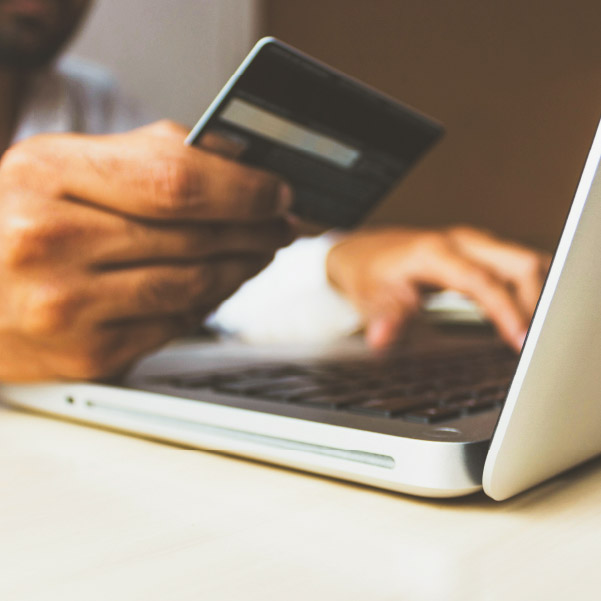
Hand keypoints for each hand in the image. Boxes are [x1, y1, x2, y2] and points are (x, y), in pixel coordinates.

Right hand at [0, 121, 294, 380]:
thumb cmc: (13, 221)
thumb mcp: (62, 166)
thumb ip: (149, 157)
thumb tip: (236, 163)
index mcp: (47, 175)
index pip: (177, 181)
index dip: (243, 189)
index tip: (277, 192)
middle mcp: (51, 242)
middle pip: (194, 237)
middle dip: (255, 230)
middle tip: (280, 224)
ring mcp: (68, 307)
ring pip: (193, 287)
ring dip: (240, 268)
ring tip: (257, 251)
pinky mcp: (87, 355)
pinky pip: (173, 325)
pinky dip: (206, 303)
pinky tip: (215, 284)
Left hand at [326, 226, 550, 350]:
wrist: (365, 251)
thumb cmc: (369, 273)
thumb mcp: (370, 296)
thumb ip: (384, 317)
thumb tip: (381, 338)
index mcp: (435, 252)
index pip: (482, 281)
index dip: (506, 311)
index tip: (520, 340)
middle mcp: (460, 241)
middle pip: (519, 263)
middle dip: (536, 301)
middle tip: (537, 341)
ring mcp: (473, 243)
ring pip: (525, 261)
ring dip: (538, 294)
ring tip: (539, 332)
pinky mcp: (480, 251)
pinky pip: (517, 266)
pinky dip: (529, 289)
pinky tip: (528, 315)